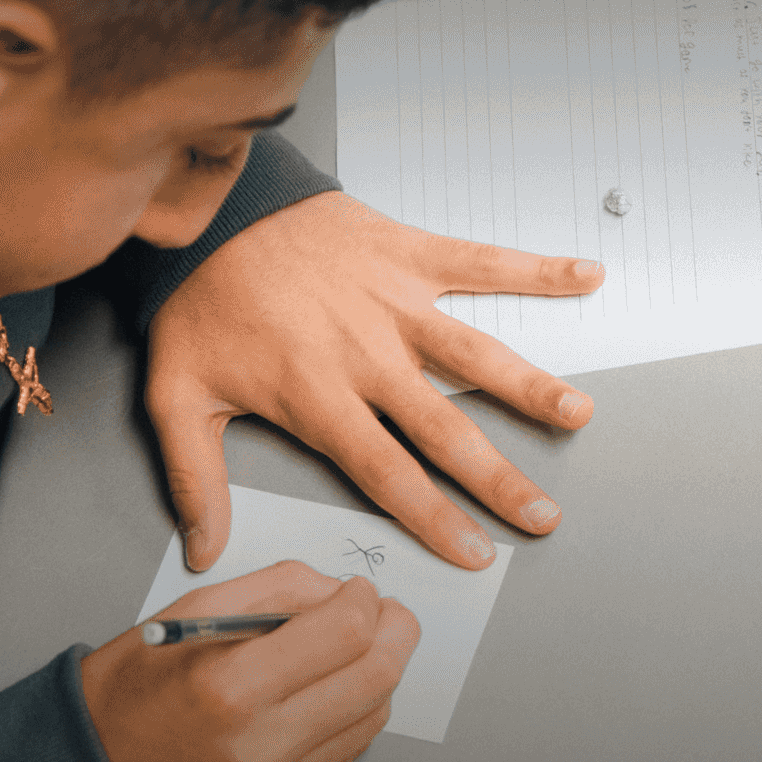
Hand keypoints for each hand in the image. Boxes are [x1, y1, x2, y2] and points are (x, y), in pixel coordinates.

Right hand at [80, 561, 419, 761]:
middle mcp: (260, 742)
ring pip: (372, 716)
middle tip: (387, 613)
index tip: (357, 590)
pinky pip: (349, 751)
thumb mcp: (188, 613)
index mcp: (230, 685)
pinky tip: (334, 690)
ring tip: (357, 649)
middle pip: (375, 677)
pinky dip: (355, 712)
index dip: (364, 601)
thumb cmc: (130, 691)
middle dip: (395, 632)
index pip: (344, 633)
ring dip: (379, 673)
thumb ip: (273, 589)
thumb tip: (338, 590)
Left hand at [144, 194, 602, 572]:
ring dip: (532, 386)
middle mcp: (367, 355)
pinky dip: (537, 267)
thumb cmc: (199, 299)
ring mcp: (395, 303)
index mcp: (318, 396)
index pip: (387, 472)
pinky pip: (482, 262)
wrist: (211, 210)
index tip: (475, 551)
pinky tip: (585, 276)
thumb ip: (196, 479)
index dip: (434, 516)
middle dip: (499, 480)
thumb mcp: (176, 397)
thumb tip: (205, 549)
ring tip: (578, 415)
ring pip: (477, 355)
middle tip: (543, 515)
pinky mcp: (408, 254)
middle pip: (446, 431)